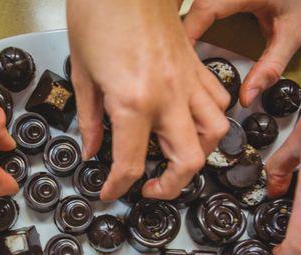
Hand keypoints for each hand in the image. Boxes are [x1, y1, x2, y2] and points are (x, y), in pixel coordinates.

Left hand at [67, 0, 229, 200]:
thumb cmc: (98, 11)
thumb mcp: (82, 73)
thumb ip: (90, 118)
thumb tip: (92, 148)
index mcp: (132, 101)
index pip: (130, 164)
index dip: (117, 187)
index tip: (110, 192)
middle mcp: (167, 96)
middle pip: (188, 162)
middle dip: (170, 187)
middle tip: (151, 188)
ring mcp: (187, 81)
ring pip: (215, 134)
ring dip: (198, 155)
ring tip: (175, 157)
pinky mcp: (195, 65)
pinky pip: (218, 100)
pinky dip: (210, 118)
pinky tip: (189, 119)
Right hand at [183, 0, 300, 105]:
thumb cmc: (298, 0)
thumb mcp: (291, 35)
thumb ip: (270, 66)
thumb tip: (247, 96)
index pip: (206, 9)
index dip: (188, 35)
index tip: (181, 63)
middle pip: (190, 9)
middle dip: (179, 39)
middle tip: (179, 69)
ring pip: (186, 6)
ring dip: (181, 33)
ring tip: (181, 59)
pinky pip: (193, 6)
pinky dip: (187, 26)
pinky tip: (186, 44)